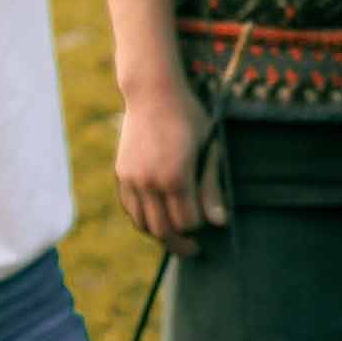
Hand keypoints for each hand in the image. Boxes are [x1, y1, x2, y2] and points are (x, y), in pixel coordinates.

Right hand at [116, 76, 225, 256]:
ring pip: (143, 223)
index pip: (188, 222)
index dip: (200, 227)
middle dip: (180, 244)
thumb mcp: (207, 149)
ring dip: (159, 234)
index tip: (208, 222)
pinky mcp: (121, 172)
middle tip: (194, 249)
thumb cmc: (188, 117)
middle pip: (163, 230)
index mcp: (176, 176)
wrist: (152, 91)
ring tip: (174, 235)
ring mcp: (132, 177)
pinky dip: (142, 218)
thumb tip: (220, 223)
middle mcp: (150, 181)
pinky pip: (130, 207)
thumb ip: (211, 187)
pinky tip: (157, 216)